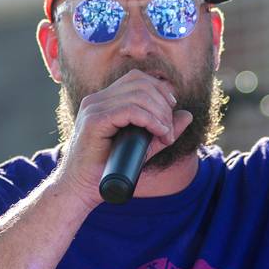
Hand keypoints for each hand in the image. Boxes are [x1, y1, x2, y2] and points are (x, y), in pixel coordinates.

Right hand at [53, 69, 192, 206]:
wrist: (81, 190)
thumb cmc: (108, 170)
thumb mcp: (143, 146)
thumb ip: (162, 130)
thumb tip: (187, 115)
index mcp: (104, 100)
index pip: (137, 78)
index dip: (160, 90)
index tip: (171, 112)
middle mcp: (97, 99)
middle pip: (140, 83)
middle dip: (163, 104)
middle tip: (168, 131)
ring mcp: (93, 108)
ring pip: (138, 95)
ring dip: (159, 114)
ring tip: (165, 135)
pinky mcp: (94, 121)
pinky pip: (129, 110)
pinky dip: (150, 120)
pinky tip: (159, 132)